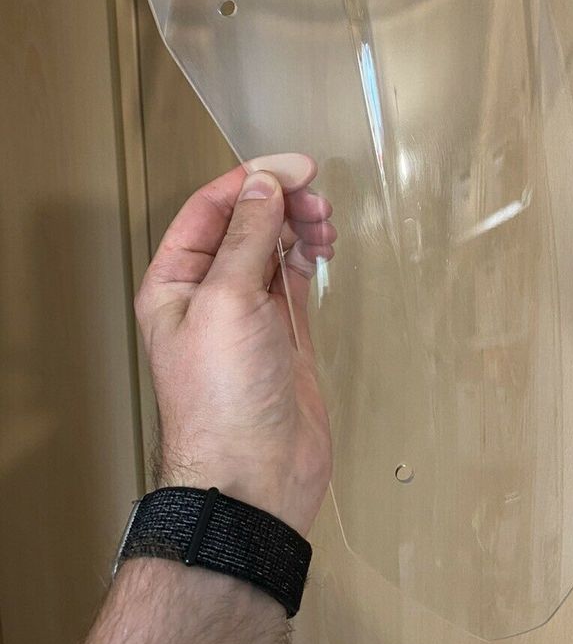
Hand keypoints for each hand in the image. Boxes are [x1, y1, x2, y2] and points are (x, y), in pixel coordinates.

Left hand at [133, 154, 335, 535]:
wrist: (254, 476)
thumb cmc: (224, 397)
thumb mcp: (228, 300)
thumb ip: (247, 236)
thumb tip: (264, 185)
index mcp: (176, 282)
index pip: (209, 210)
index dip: (251, 180)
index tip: (296, 167)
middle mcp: (210, 293)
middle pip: (246, 224)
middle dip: (282, 203)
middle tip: (318, 200)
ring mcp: (248, 314)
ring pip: (274, 248)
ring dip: (300, 227)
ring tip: (325, 224)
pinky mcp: (284, 334)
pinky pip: (294, 279)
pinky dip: (309, 256)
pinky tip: (322, 249)